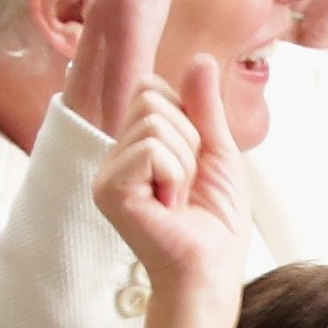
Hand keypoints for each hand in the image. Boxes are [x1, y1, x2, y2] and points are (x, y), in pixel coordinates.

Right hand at [92, 55, 250, 301]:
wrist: (211, 269)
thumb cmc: (217, 220)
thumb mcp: (219, 152)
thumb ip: (205, 106)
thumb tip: (199, 58)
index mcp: (136, 143)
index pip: (152, 88)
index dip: (189, 118)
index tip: (195, 161)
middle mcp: (115, 153)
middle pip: (151, 98)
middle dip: (190, 138)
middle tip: (188, 183)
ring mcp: (108, 171)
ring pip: (154, 123)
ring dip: (185, 162)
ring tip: (180, 197)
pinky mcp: (109, 189)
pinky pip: (151, 149)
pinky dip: (176, 175)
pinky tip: (170, 206)